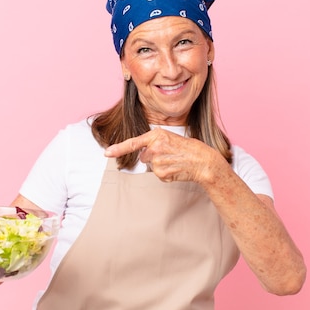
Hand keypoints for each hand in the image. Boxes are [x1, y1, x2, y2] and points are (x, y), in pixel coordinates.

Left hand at [104, 127, 222, 183]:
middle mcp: (154, 147)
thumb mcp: (171, 138)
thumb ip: (155, 142)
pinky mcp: (161, 173)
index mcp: (156, 135)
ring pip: (151, 166)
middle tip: (170, 155)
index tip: (107, 153)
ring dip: (161, 165)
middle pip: (144, 156)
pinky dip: (166, 173)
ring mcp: (157, 161)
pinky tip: (176, 169)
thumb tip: (144, 153)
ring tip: (175, 161)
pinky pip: (158, 174)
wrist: (203, 161)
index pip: (133, 143)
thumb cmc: (189, 148)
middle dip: (153, 157)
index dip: (118, 149)